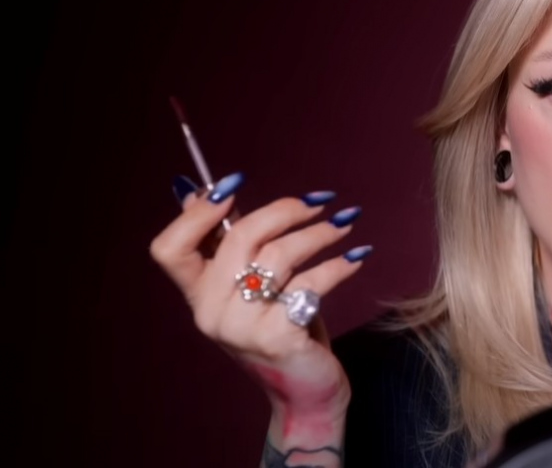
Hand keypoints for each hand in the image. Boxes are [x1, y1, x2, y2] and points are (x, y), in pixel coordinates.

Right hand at [149, 173, 369, 441]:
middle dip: (284, 210)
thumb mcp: (250, 287)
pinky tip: (356, 258)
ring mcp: (242, 328)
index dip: (195, 214)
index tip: (234, 186)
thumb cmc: (280, 329)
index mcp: (197, 296)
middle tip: (320, 202)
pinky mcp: (278, 338)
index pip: (169, 249)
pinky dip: (338, 266)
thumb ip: (231, 247)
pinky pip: (311, 284)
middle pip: (238, 238)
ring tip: (344, 227)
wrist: (304, 391)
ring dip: (319, 233)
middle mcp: (211, 313)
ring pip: (279, 256)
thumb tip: (209, 190)